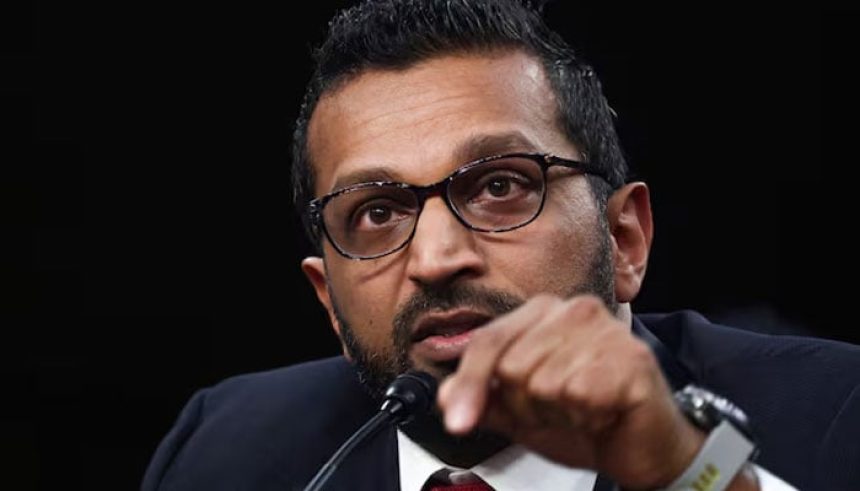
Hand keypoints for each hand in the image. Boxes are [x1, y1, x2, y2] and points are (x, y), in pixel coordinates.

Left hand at [437, 294, 705, 489]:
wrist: (641, 445)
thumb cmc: (584, 418)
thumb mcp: (520, 412)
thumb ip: (484, 399)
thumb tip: (444, 396)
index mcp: (542, 313)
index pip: (488, 341)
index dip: (469, 385)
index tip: (458, 422)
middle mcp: (574, 310)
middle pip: (512, 367)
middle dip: (526, 407)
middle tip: (556, 411)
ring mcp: (605, 331)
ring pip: (544, 383)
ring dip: (557, 414)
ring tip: (580, 411)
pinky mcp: (631, 359)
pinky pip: (579, 394)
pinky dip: (585, 417)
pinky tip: (600, 413)